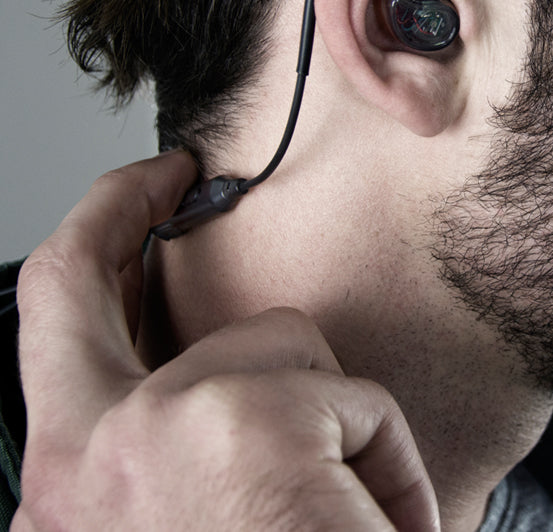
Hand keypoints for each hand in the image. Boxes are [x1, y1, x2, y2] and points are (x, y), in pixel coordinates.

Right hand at [12, 152, 438, 530]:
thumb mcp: (181, 528)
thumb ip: (173, 461)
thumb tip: (204, 370)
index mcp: (70, 499)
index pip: (49, 345)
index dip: (83, 264)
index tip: (129, 212)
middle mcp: (80, 463)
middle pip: (70, 285)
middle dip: (112, 207)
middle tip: (164, 173)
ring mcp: (155, 432)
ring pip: (278, 345)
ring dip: (331, 419)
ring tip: (348, 524)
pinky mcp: (247, 419)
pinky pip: (355, 398)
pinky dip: (386, 461)